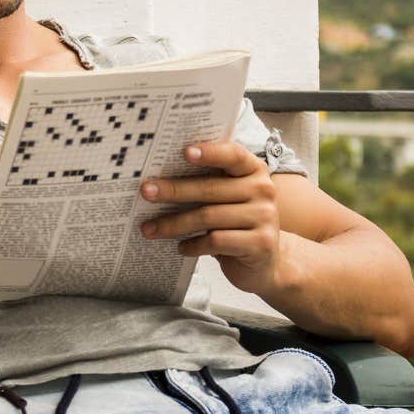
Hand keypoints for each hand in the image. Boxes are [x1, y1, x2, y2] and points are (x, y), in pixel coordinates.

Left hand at [139, 141, 280, 295]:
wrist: (266, 261)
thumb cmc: (235, 221)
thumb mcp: (227, 197)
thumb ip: (207, 181)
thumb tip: (158, 176)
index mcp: (253, 170)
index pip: (233, 155)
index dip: (210, 152)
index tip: (184, 152)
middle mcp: (263, 189)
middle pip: (210, 188)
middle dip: (173, 190)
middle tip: (146, 192)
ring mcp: (265, 217)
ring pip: (208, 216)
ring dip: (173, 223)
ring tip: (149, 228)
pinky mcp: (260, 244)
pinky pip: (216, 241)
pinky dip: (193, 244)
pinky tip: (181, 247)